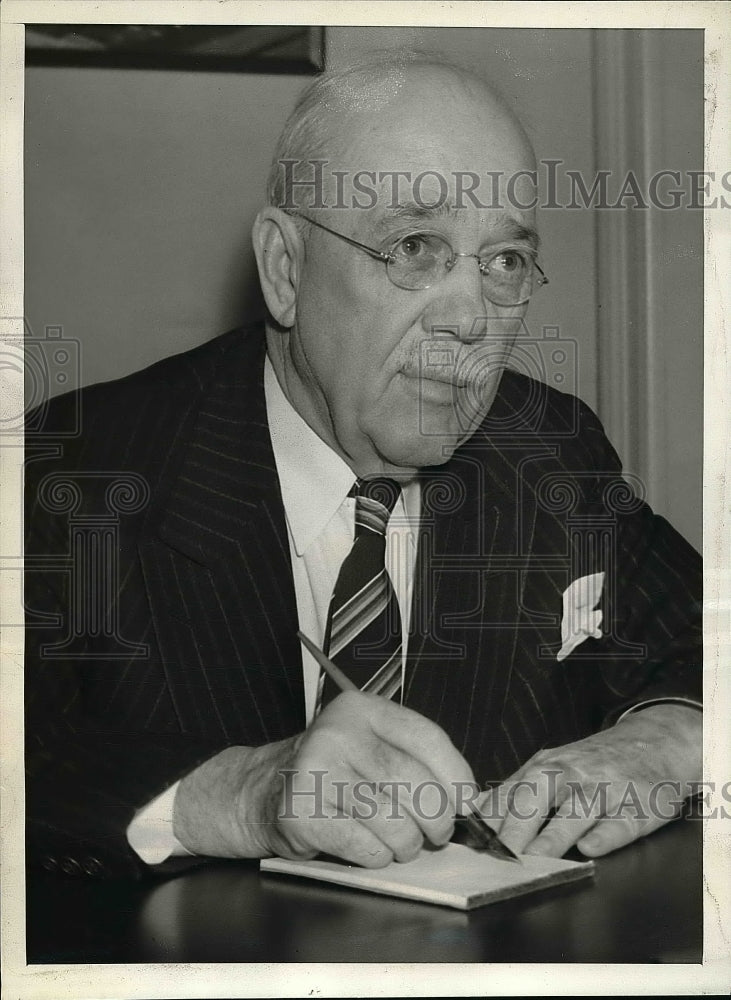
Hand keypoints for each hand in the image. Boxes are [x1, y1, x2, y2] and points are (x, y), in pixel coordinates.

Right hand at [173, 691, 475, 867]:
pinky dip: (378, 856)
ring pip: (392, 819)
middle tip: (437, 833)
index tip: (466, 802)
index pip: (426, 737)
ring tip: (401, 843)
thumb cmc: (334, 773)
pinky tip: (369, 848)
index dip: (456, 775)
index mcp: (361, 709)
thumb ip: (414, 760)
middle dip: (436, 817)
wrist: (263, 790)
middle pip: (412, 781)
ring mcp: (315, 770)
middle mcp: (337, 732)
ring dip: (408, 843)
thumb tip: (468, 800)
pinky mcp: (301, 812)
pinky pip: (365, 846)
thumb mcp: (369, 746)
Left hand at [478, 704, 701, 858]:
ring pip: (575, 811)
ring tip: (536, 859)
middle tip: (498, 859)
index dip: (488, 823)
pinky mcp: (637, 806)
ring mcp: (603, 789)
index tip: (470, 848)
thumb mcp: (550, 770)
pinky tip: (590, 849)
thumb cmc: (592, 765)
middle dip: (514, 829)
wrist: (653, 743)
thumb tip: (474, 820)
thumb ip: (516, 795)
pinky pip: (619, 822)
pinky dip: (605, 836)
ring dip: (554, 835)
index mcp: (543, 769)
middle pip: (535, 798)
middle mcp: (569, 776)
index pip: (507, 796)